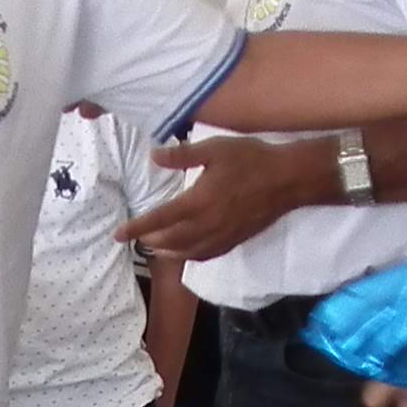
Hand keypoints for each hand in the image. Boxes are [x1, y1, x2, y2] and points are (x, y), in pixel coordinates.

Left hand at [119, 137, 330, 260]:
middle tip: (136, 237)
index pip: (159, 219)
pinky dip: (191, 257)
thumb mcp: (214, 149)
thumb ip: (182, 155)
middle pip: (171, 241)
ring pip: (188, 253)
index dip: (136, 228)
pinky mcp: (236, 240)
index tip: (118, 234)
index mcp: (198, 202)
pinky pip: (208, 255)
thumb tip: (153, 155)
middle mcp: (207, 225)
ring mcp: (222, 236)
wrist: (288, 179)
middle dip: (150, 241)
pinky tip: (187, 252)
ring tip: (155, 248)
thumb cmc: (251, 160)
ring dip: (168, 252)